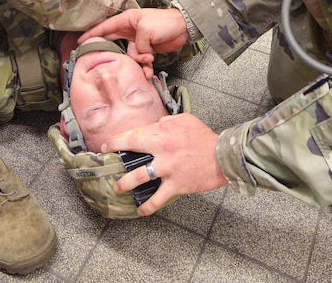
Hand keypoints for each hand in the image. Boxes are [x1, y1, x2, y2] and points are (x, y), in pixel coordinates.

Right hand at [80, 7, 189, 68]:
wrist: (184, 27)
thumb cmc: (165, 22)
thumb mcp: (146, 30)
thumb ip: (138, 45)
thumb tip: (138, 58)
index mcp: (127, 20)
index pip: (105, 27)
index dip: (92, 34)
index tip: (80, 42)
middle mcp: (130, 30)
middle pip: (114, 43)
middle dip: (110, 53)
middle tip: (100, 62)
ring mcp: (139, 41)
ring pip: (130, 56)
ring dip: (137, 63)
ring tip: (147, 61)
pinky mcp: (148, 50)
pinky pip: (141, 61)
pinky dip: (145, 67)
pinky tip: (150, 70)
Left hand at [101, 113, 226, 214]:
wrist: (223, 156)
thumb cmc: (205, 138)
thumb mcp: (185, 121)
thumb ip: (166, 122)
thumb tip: (155, 125)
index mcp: (163, 132)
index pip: (135, 133)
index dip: (119, 139)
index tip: (109, 144)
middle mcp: (162, 149)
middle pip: (132, 148)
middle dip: (116, 153)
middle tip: (108, 161)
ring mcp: (167, 168)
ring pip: (139, 177)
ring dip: (125, 183)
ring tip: (118, 187)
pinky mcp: (176, 185)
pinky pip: (158, 198)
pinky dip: (148, 206)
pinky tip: (141, 210)